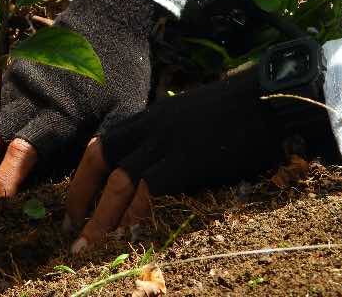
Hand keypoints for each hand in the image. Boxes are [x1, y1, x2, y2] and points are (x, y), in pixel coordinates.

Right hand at [0, 0, 157, 198]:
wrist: (106, 19)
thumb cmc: (120, 74)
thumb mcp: (125, 112)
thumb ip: (104, 147)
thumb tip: (88, 186)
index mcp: (60, 113)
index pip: (23, 150)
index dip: (5, 178)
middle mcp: (31, 98)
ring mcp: (17, 81)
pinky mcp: (12, 71)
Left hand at [64, 65, 319, 252]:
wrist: (269, 97)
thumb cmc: (240, 112)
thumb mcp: (192, 120)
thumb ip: (170, 140)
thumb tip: (157, 177)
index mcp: (151, 117)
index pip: (104, 143)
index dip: (84, 175)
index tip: (76, 203)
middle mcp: (152, 125)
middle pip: (101, 156)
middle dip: (81, 193)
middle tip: (71, 228)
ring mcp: (169, 140)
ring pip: (120, 179)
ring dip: (102, 215)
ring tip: (89, 244)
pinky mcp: (189, 157)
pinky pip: (151, 188)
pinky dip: (137, 213)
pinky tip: (129, 235)